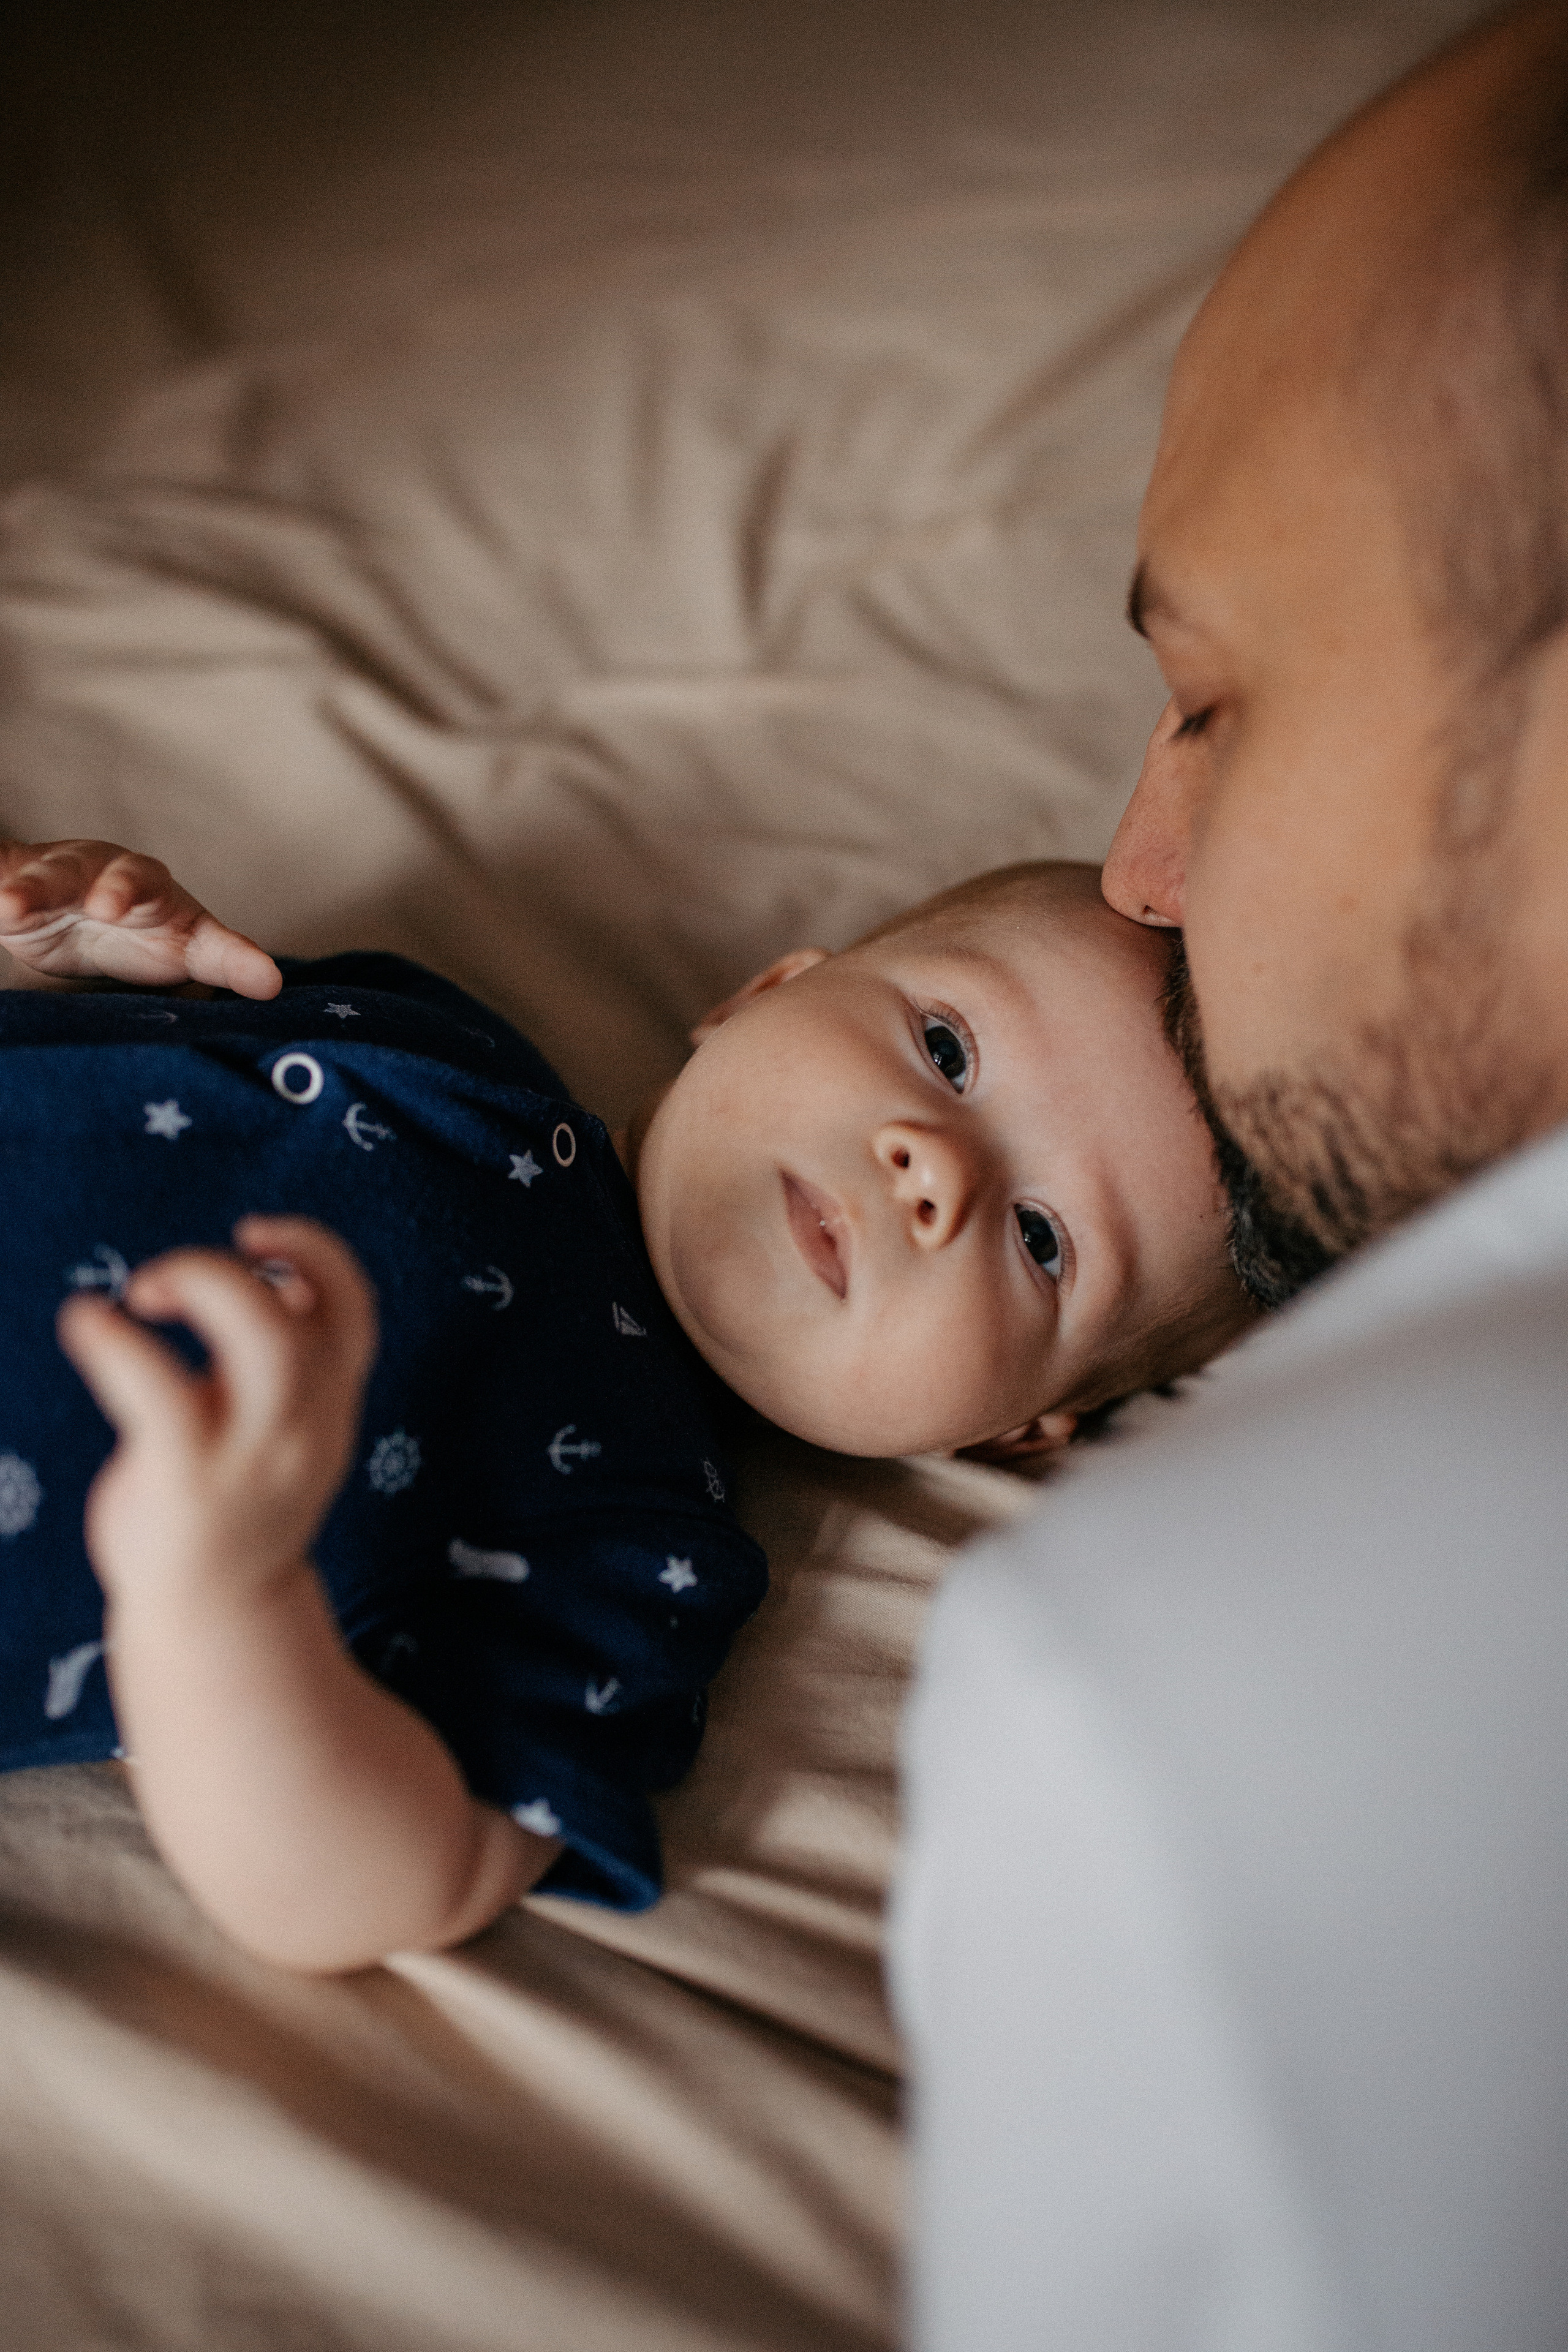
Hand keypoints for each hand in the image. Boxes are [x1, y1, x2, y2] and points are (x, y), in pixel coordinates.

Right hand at [0, 839, 280, 996]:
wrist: (79, 917)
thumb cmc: (146, 932)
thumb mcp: (189, 947)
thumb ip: (228, 961)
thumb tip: (274, 986)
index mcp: (147, 885)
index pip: (147, 884)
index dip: (134, 894)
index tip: (119, 909)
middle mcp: (100, 871)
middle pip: (91, 870)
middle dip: (93, 883)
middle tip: (102, 907)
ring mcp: (55, 876)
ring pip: (42, 875)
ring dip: (28, 888)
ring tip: (11, 906)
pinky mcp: (16, 886)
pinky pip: (2, 878)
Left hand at [57, 1218, 377, 1604]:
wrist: (213, 1614)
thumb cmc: (230, 1503)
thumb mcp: (277, 1427)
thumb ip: (282, 1363)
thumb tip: (266, 1278)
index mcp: (329, 1404)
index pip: (353, 1309)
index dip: (312, 1252)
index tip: (251, 1235)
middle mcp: (306, 1427)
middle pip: (308, 1317)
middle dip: (233, 1271)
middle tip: (161, 1284)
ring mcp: (254, 1458)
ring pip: (262, 1341)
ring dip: (199, 1283)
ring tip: (140, 1294)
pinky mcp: (189, 1483)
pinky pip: (160, 1391)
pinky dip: (116, 1341)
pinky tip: (86, 1320)